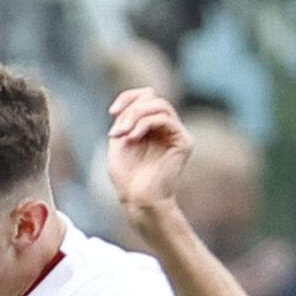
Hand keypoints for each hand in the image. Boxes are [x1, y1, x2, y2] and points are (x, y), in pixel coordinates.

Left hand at [106, 87, 193, 218]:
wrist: (137, 199)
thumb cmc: (127, 176)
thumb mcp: (119, 140)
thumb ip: (125, 118)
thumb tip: (132, 100)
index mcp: (152, 126)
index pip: (146, 96)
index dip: (128, 97)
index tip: (112, 112)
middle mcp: (167, 127)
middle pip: (152, 97)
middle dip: (130, 111)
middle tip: (117, 133)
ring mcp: (177, 133)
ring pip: (160, 105)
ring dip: (136, 117)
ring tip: (124, 135)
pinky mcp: (184, 141)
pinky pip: (165, 118)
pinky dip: (145, 124)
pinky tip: (133, 138)